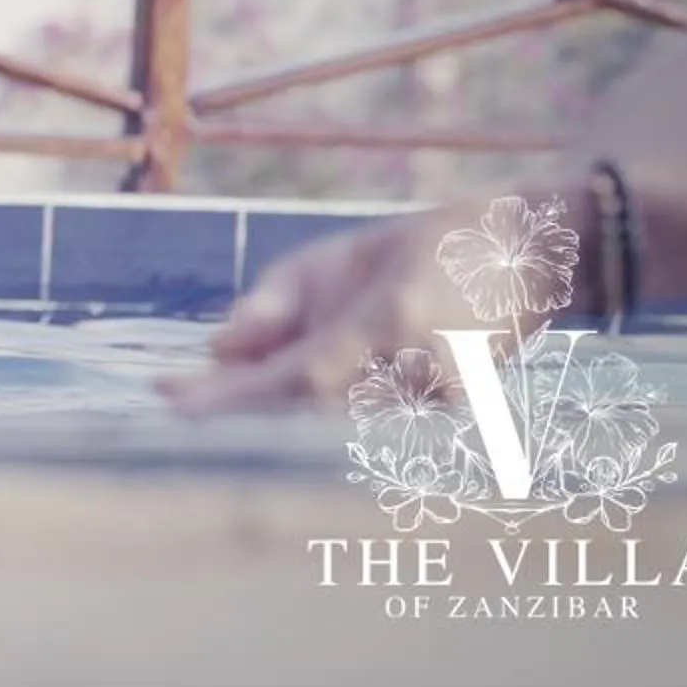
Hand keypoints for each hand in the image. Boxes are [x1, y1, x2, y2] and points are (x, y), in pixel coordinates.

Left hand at [159, 208, 468, 416]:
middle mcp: (416, 367)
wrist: (517, 257)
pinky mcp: (454, 419)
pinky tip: (274, 426)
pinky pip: (367, 434)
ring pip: (335, 430)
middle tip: (177, 404)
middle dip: (238, 413)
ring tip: (212, 411)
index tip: (170, 395)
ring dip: (273, 425)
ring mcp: (441, 400)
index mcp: (386, 321)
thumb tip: (216, 352)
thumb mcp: (328, 260)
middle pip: (312, 414)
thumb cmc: (411, 252)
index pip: (297, 377)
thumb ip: (271, 307)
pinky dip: (317, 431)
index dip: (232, 396)